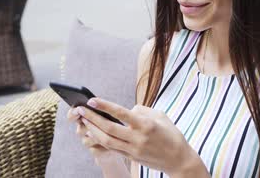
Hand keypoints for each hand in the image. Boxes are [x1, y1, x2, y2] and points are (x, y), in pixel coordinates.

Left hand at [76, 98, 204, 175]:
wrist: (178, 160)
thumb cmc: (171, 134)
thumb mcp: (161, 116)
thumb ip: (142, 110)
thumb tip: (127, 110)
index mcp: (146, 125)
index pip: (121, 113)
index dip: (105, 106)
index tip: (92, 100)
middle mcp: (137, 138)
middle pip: (108, 128)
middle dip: (92, 118)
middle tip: (80, 109)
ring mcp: (133, 149)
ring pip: (106, 140)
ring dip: (92, 130)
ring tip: (83, 120)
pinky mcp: (131, 157)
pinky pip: (111, 147)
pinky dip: (100, 139)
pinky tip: (93, 132)